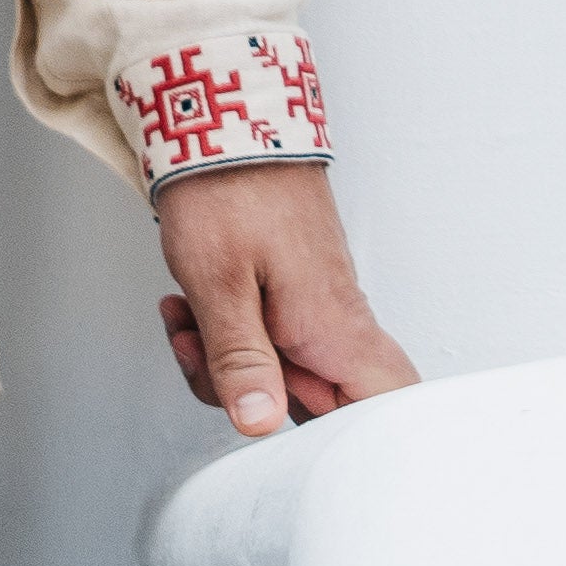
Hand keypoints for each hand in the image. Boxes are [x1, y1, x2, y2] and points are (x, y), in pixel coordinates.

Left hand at [154, 163, 416, 437]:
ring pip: (276, 372)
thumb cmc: (226, 188)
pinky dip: (218, 331)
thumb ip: (239, 358)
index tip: (295, 438)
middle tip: (198, 356)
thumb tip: (258, 425)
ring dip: (220, 358)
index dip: (355, 446)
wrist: (219, 119)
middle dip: (247, 395)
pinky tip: (184, 306)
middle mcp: (338, 327)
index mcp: (339, 331)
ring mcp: (313, 312)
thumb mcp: (218, 280)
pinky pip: (261, 338)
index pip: (385, 416)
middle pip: (312, 405)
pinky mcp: (288, 296)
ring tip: (181, 319)